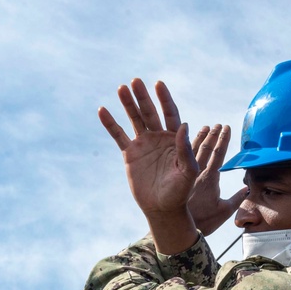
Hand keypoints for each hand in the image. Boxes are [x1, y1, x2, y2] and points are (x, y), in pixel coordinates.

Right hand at [99, 79, 198, 253]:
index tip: (158, 84)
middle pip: (150, 112)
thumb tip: (184, 125)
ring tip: (121, 88)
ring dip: (128, 104)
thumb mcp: (187, 172)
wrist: (162, 209)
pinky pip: (118, 135)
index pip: (170, 113)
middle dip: (143, 97)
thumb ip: (185, 150)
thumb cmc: (179, 192)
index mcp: (175, 139)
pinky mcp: (129, 154)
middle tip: (135, 81)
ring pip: (134, 119)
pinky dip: (110, 123)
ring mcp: (143, 144)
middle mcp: (159, 137)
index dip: (164, 99)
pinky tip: (103, 110)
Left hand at [188, 125, 243, 235]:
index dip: (223, 139)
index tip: (226, 128)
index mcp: (210, 178)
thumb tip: (247, 189)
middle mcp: (198, 173)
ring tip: (204, 127)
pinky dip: (187, 147)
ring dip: (200, 138)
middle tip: (217, 125)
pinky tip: (186, 140)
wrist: (179, 226)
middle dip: (213, 135)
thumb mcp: (224, 211)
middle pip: (206, 149)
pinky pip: (182, 158)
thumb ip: (237, 199)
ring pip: (193, 151)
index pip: (218, 154)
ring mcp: (187, 175)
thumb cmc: (203, 221)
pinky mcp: (180, 179)